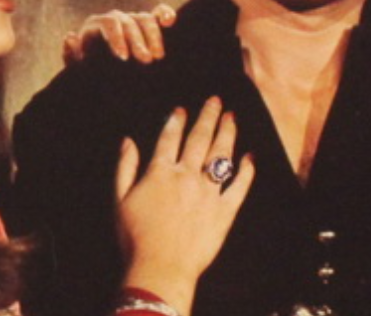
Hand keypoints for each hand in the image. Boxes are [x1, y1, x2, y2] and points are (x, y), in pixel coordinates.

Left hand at [63, 4, 175, 64]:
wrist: (103, 81)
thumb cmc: (89, 73)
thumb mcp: (77, 69)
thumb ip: (71, 56)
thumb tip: (70, 37)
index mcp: (96, 26)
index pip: (108, 24)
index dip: (117, 38)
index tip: (124, 57)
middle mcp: (115, 19)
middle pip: (129, 22)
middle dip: (138, 41)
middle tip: (146, 61)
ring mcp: (132, 20)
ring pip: (146, 19)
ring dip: (154, 36)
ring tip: (158, 56)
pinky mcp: (148, 25)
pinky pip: (158, 13)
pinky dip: (165, 14)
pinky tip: (170, 22)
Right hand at [115, 97, 253, 315]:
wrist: (159, 268)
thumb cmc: (134, 236)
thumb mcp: (120, 198)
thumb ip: (125, 167)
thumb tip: (128, 141)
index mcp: (160, 172)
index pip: (170, 138)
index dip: (176, 121)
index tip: (182, 109)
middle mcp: (187, 176)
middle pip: (199, 140)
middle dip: (207, 117)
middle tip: (216, 101)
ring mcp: (208, 193)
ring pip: (221, 156)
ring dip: (227, 134)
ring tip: (232, 118)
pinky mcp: (224, 212)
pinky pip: (239, 187)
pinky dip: (246, 171)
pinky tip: (250, 157)